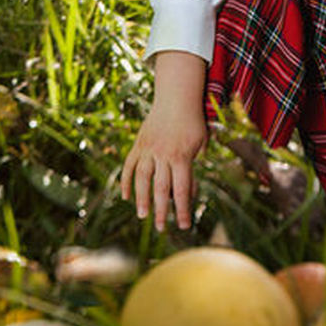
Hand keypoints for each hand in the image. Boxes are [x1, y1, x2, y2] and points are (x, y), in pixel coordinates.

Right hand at [119, 51, 208, 231]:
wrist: (176, 96)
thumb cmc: (193, 122)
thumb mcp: (200, 145)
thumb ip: (192, 169)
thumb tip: (187, 194)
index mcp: (181, 156)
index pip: (181, 190)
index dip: (182, 210)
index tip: (183, 226)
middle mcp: (163, 154)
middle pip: (161, 189)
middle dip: (161, 211)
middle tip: (161, 229)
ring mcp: (148, 149)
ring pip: (142, 179)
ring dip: (141, 199)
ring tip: (142, 215)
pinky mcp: (138, 144)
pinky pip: (129, 165)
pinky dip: (126, 181)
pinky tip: (126, 197)